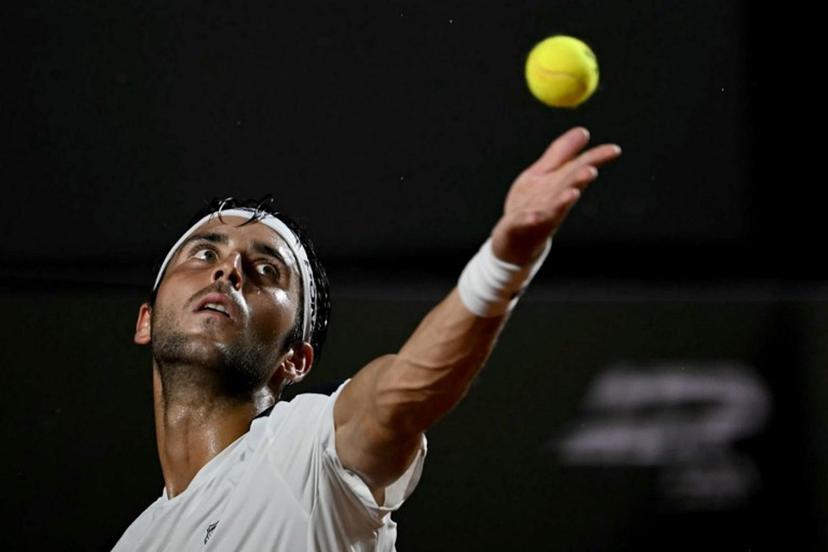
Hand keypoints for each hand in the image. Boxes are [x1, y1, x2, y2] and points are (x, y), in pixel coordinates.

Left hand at [491, 127, 621, 264]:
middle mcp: (554, 201)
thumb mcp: (544, 173)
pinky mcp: (520, 227)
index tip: (615, 150)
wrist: (515, 240)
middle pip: (569, 187)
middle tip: (591, 170)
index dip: (597, 158)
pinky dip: (531, 220)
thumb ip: (562, 154)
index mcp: (560, 185)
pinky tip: (533, 217)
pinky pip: (526, 224)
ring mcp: (539, 215)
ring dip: (563, 201)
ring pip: (553, 208)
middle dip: (579, 179)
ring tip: (571, 194)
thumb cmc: (532, 204)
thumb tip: (584, 131)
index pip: (581, 168)